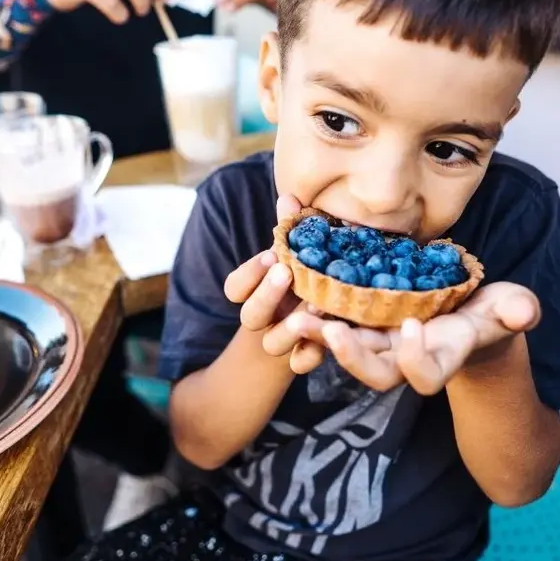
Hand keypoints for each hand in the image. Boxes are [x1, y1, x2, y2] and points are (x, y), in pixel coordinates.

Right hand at [224, 194, 326, 370]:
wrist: (319, 324)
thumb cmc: (307, 278)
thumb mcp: (299, 254)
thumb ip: (291, 229)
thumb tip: (290, 196)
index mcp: (255, 292)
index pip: (233, 288)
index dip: (249, 274)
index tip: (271, 255)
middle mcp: (264, 318)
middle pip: (249, 316)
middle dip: (266, 294)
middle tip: (286, 272)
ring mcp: (282, 340)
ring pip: (272, 343)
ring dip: (291, 327)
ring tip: (316, 306)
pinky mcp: (304, 357)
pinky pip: (300, 364)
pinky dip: (310, 356)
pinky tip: (325, 343)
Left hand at [289, 282, 541, 393]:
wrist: (467, 315)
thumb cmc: (492, 313)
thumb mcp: (509, 309)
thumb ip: (516, 311)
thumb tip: (524, 312)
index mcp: (440, 358)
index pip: (424, 377)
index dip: (415, 360)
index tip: (412, 326)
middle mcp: (404, 357)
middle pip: (373, 373)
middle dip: (351, 356)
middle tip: (330, 331)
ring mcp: (380, 342)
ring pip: (345, 348)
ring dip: (318, 335)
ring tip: (296, 315)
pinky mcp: (360, 322)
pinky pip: (332, 322)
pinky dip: (314, 308)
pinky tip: (296, 284)